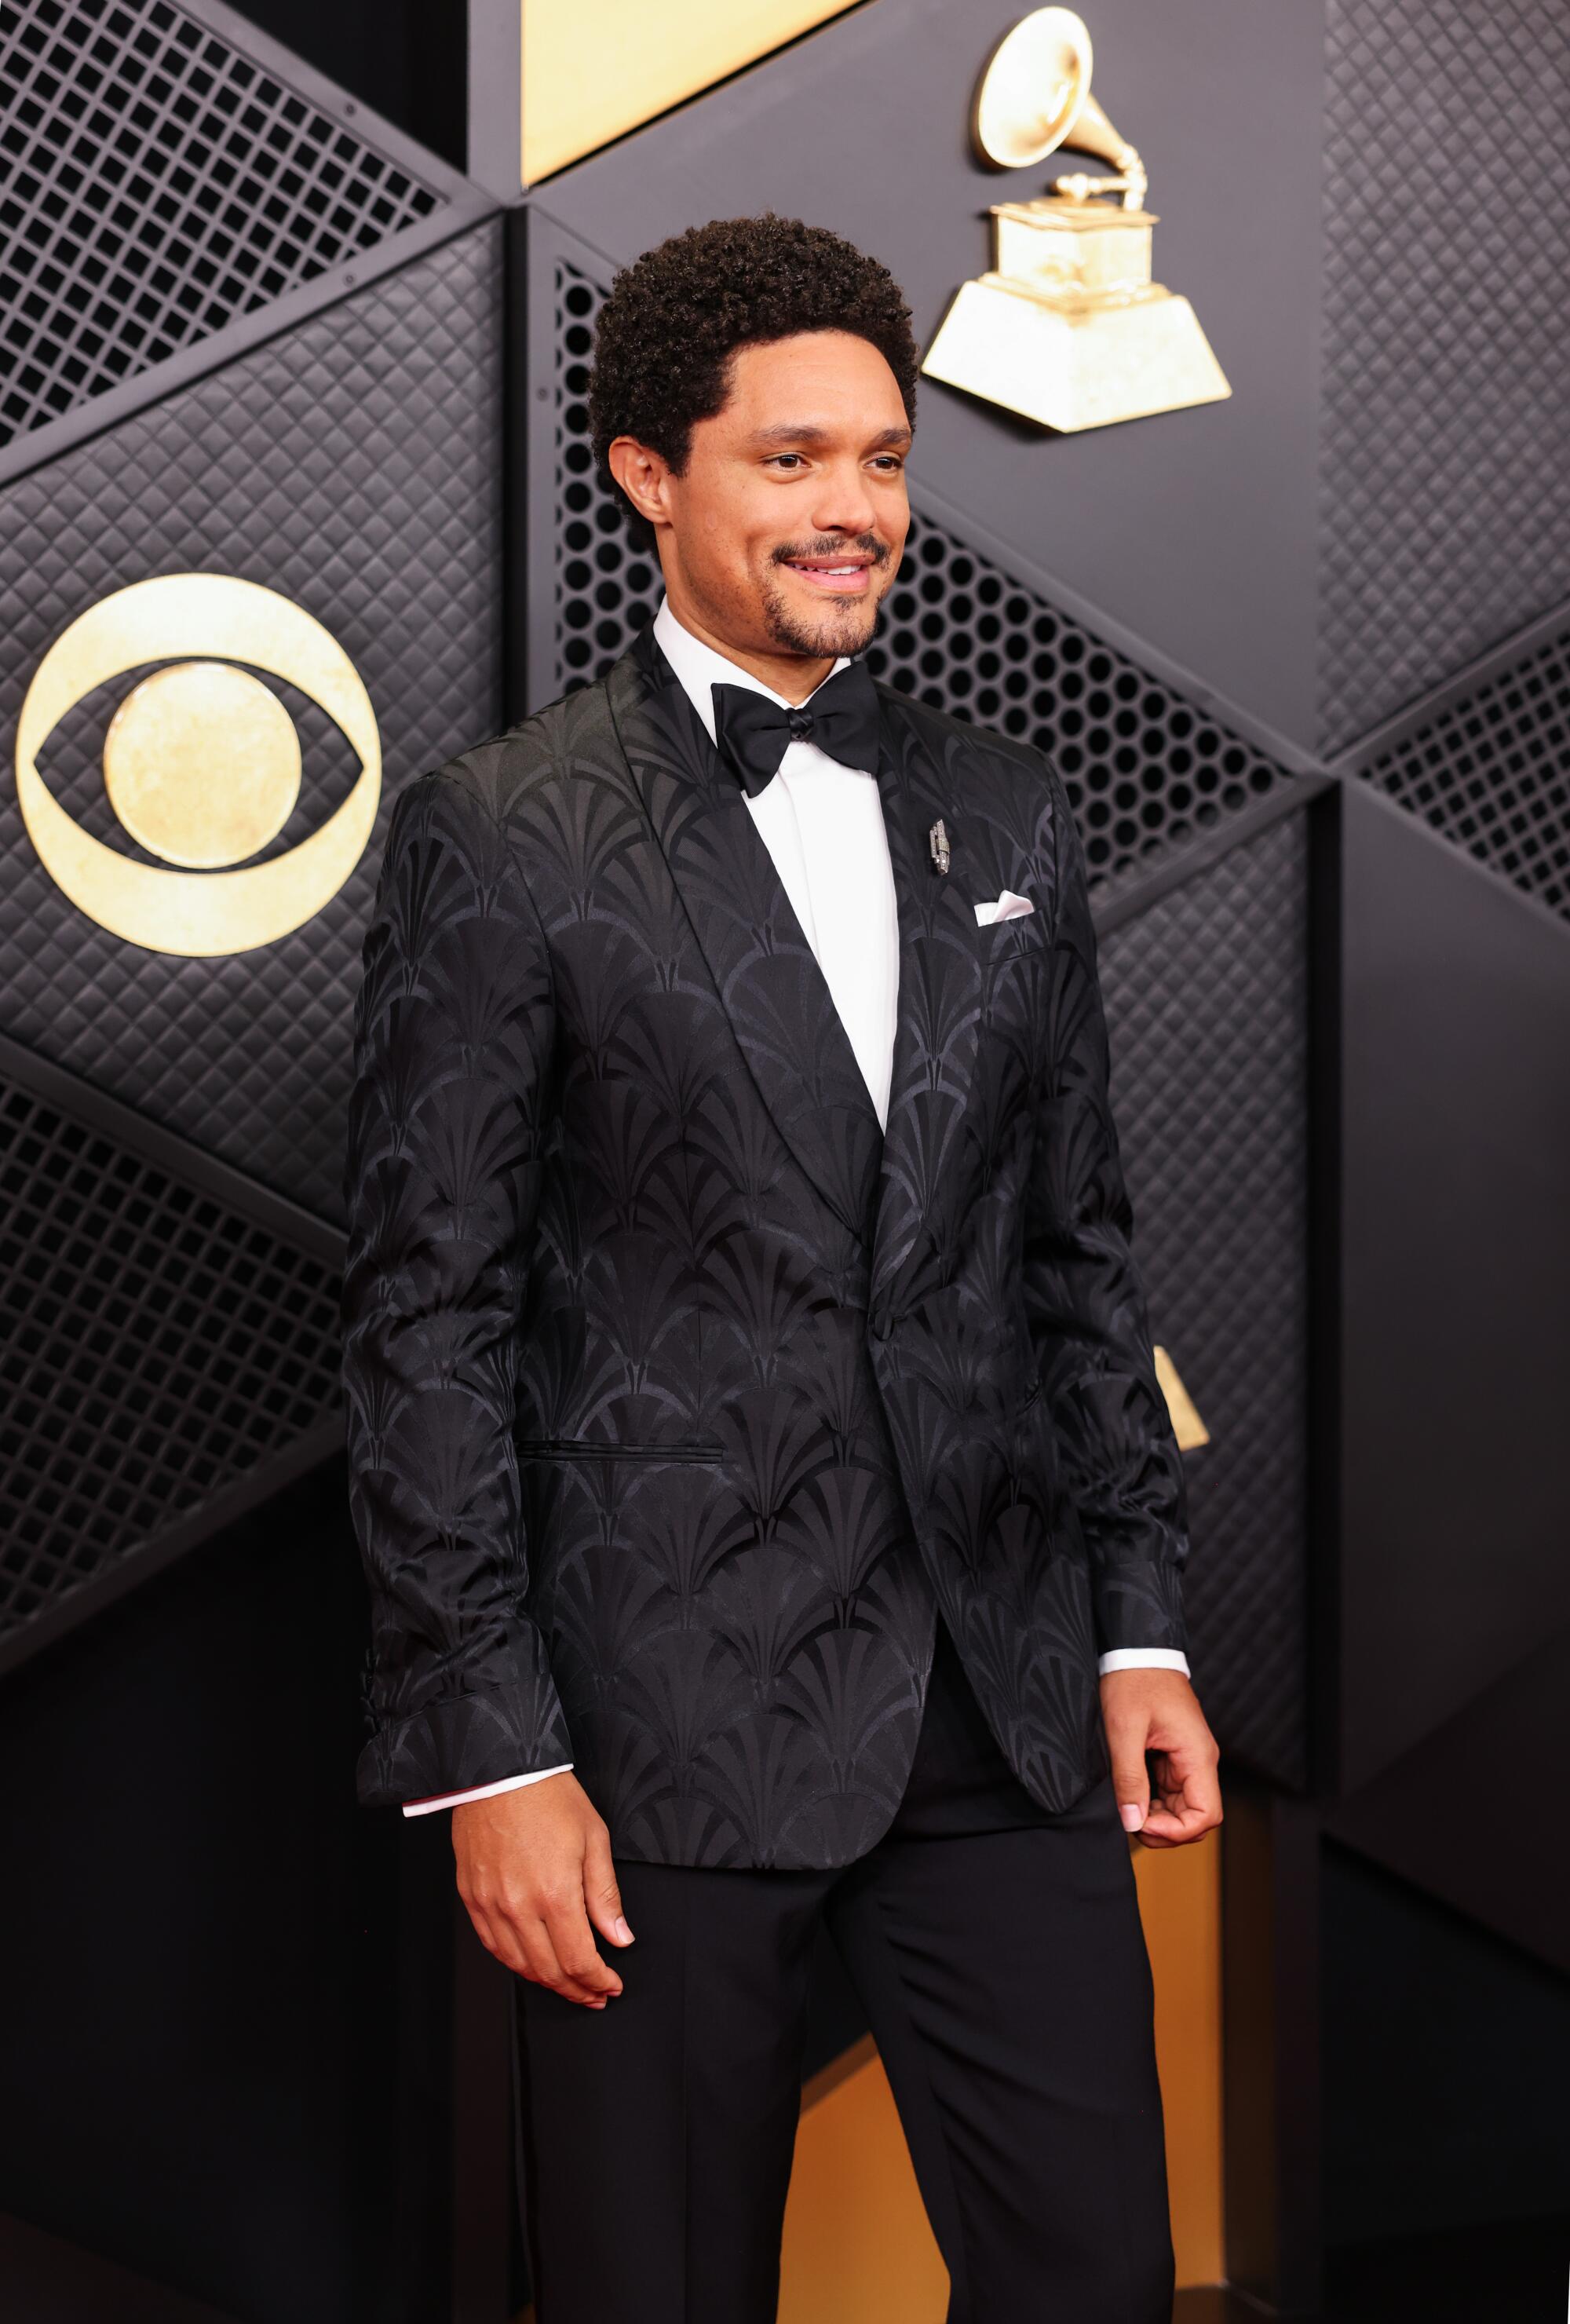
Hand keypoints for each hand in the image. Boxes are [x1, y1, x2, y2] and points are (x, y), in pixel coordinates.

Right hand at [451, 1773, 634, 2007]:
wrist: (500, 1770)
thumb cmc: (548, 1796)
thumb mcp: (594, 1839)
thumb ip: (605, 1895)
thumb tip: (620, 1937)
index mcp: (556, 1894)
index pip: (580, 1960)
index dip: (599, 1981)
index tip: (612, 1985)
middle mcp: (519, 1907)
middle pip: (550, 1971)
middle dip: (577, 1990)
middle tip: (595, 1994)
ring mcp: (491, 1904)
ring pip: (519, 1964)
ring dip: (547, 1981)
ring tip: (568, 1984)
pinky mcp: (471, 1897)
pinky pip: (492, 1945)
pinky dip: (514, 1962)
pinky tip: (531, 1963)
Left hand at [1099, 1668, 1221, 1847]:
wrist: (1137, 1650)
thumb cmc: (1134, 1681)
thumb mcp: (1124, 1730)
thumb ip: (1129, 1779)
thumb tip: (1133, 1822)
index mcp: (1197, 1756)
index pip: (1206, 1815)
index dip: (1176, 1831)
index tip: (1141, 1823)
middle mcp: (1199, 1761)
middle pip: (1195, 1817)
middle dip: (1165, 1829)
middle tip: (1130, 1820)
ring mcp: (1188, 1759)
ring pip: (1182, 1807)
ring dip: (1158, 1817)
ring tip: (1127, 1808)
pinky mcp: (1174, 1756)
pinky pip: (1171, 1792)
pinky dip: (1152, 1801)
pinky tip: (1130, 1794)